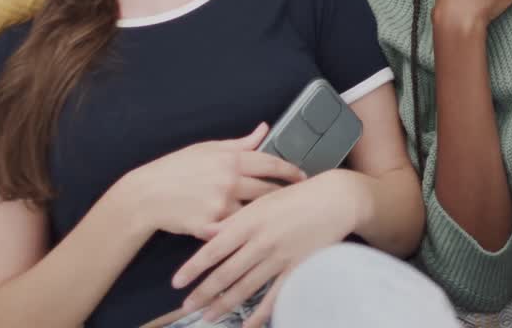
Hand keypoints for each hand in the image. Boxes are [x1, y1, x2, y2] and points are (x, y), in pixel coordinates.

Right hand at [119, 123, 305, 239]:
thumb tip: (264, 128)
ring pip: (255, 212)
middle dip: (283, 195)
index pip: (270, 163)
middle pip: (268, 190)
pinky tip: (252, 232)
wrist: (146, 195)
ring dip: (265, 214)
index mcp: (230, 159)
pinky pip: (235, 229)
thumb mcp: (207, 148)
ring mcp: (220, 205)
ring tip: (276, 217)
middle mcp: (229, 181)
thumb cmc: (176, 169)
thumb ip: (240, 142)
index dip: (290, 170)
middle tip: (295, 199)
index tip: (302, 176)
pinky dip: (244, 229)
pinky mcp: (211, 226)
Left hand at [171, 170, 360, 325]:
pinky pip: (275, 296)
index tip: (176, 283)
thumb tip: (205, 232)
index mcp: (249, 221)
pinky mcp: (297, 268)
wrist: (335, 199)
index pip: (213, 249)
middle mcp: (261, 241)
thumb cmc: (296, 195)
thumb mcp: (262, 201)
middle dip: (204, 293)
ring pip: (246, 287)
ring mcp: (279, 257)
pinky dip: (260, 313)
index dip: (193, 268)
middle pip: (226, 273)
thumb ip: (234, 219)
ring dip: (225, 304)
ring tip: (209, 316)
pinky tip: (248, 324)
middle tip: (187, 307)